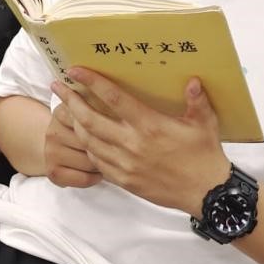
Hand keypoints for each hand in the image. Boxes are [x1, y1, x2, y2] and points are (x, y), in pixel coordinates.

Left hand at [51, 68, 230, 215]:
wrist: (205, 193)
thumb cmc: (205, 155)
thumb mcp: (205, 123)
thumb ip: (196, 99)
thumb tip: (192, 79)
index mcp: (149, 125)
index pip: (112, 98)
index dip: (91, 82)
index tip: (75, 70)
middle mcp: (131, 143)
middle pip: (90, 119)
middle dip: (70, 101)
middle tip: (58, 87)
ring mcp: (125, 164)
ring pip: (88, 141)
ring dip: (75, 124)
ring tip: (66, 110)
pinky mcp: (124, 180)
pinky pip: (97, 162)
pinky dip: (87, 147)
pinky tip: (85, 138)